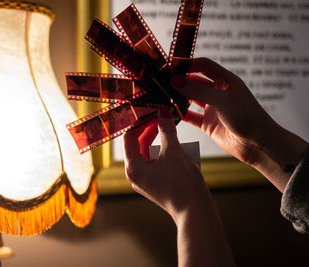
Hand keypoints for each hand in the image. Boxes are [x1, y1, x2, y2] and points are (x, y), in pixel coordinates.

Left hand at [123, 106, 234, 266]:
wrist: (196, 211)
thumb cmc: (183, 185)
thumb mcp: (174, 152)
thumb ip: (166, 129)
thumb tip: (162, 112)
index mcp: (132, 167)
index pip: (129, 137)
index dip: (139, 122)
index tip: (150, 111)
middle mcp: (135, 175)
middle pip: (138, 145)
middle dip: (150, 130)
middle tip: (161, 116)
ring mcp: (144, 181)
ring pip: (147, 154)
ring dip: (158, 141)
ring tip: (170, 129)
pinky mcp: (155, 184)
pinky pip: (155, 163)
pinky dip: (163, 152)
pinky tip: (176, 146)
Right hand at [173, 57, 308, 190]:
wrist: (258, 144)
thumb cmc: (248, 117)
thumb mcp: (222, 99)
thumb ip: (197, 90)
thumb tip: (175, 80)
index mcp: (225, 81)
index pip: (203, 65)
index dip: (188, 63)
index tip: (171, 65)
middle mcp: (218, 92)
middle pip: (194, 81)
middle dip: (179, 80)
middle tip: (162, 80)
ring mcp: (212, 108)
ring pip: (190, 99)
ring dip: (178, 97)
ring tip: (162, 94)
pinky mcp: (207, 124)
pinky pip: (190, 117)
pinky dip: (180, 114)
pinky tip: (169, 112)